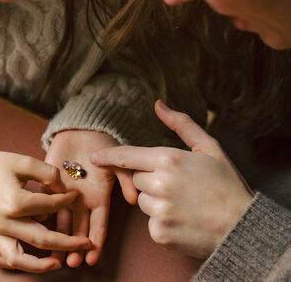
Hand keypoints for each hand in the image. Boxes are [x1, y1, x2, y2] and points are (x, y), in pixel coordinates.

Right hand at [0, 147, 90, 272]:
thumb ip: (48, 174)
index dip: (68, 199)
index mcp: (16, 203)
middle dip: (68, 243)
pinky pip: (1, 258)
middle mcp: (5, 223)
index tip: (77, 194)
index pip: (51, 206)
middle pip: (42, 239)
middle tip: (86, 243)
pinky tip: (31, 260)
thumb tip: (64, 188)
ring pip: (19, 259)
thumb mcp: (25, 162)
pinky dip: (16, 263)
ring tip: (58, 263)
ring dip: (40, 265)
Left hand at [45, 130, 137, 266]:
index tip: (92, 258)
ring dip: (58, 238)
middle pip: (79, 229)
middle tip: (71, 262)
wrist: (82, 130)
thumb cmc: (102, 145)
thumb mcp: (117, 162)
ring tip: (54, 254)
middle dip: (76, 246)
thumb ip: (125, 180)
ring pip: (62, 222)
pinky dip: (43, 217)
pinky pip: (46, 204)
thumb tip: (134, 200)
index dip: (96, 241)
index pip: (98, 224)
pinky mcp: (50, 185)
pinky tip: (38, 228)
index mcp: (99, 197)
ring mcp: (65, 194)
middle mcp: (82, 200)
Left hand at [91, 100, 253, 258]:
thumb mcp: (209, 147)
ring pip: (142, 201)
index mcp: (168, 160)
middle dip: (150, 179)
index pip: (127, 156)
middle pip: (137, 179)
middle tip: (177, 184)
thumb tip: (158, 104)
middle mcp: (159, 184)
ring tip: (182, 202)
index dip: (108, 157)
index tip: (94, 158)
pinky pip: (150, 222)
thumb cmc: (226, 184)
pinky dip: (162, 219)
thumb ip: (181, 124)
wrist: (243, 227)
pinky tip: (182, 218)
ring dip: (155, 199)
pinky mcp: (160, 233)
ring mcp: (159, 211)